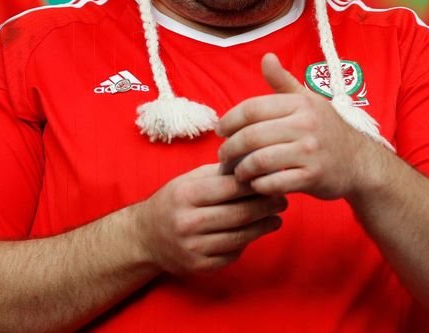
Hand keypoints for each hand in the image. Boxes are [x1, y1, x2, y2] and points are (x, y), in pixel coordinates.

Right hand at [133, 163, 286, 274]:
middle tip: (283, 200)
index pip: (231, 187)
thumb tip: (254, 161)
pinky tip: (255, 233)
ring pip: (240, 237)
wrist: (145, 237)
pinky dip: (246, 243)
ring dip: (263, 227)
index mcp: (187, 194)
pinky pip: (232, 255)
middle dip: (266, 207)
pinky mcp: (199, 266)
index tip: (273, 180)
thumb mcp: (190, 179)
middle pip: (239, 214)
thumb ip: (219, 172)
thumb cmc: (174, 201)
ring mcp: (193, 247)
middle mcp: (188, 222)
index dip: (256, 184)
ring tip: (276, 218)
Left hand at [217, 53, 377, 198]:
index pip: (252, 108)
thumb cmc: (327, 129)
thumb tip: (266, 57)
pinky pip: (275, 183)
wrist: (360, 162)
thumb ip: (282, 82)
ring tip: (236, 171)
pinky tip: (255, 184)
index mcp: (300, 104)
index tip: (220, 130)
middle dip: (230, 148)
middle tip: (223, 155)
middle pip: (252, 135)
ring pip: (260, 161)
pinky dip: (259, 185)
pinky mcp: (313, 177)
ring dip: (241, 169)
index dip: (230, 119)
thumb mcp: (307, 101)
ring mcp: (310, 152)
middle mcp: (306, 125)